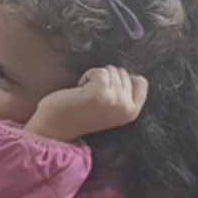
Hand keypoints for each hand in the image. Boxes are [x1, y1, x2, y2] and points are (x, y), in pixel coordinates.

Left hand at [26, 67, 148, 142]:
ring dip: (95, 77)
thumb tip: (130, 73)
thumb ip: (122, 95)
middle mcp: (127, 108)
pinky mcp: (100, 93)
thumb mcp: (110, 108)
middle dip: (106, 78)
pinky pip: (99, 71)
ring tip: (85, 93)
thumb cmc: (79, 113)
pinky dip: (88, 75)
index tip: (106, 88)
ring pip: (111, 70)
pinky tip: (80, 89)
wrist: (56, 127)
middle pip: (124, 73)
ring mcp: (115, 100)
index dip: (122, 78)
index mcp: (132, 112)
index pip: (142, 82)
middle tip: (92, 95)